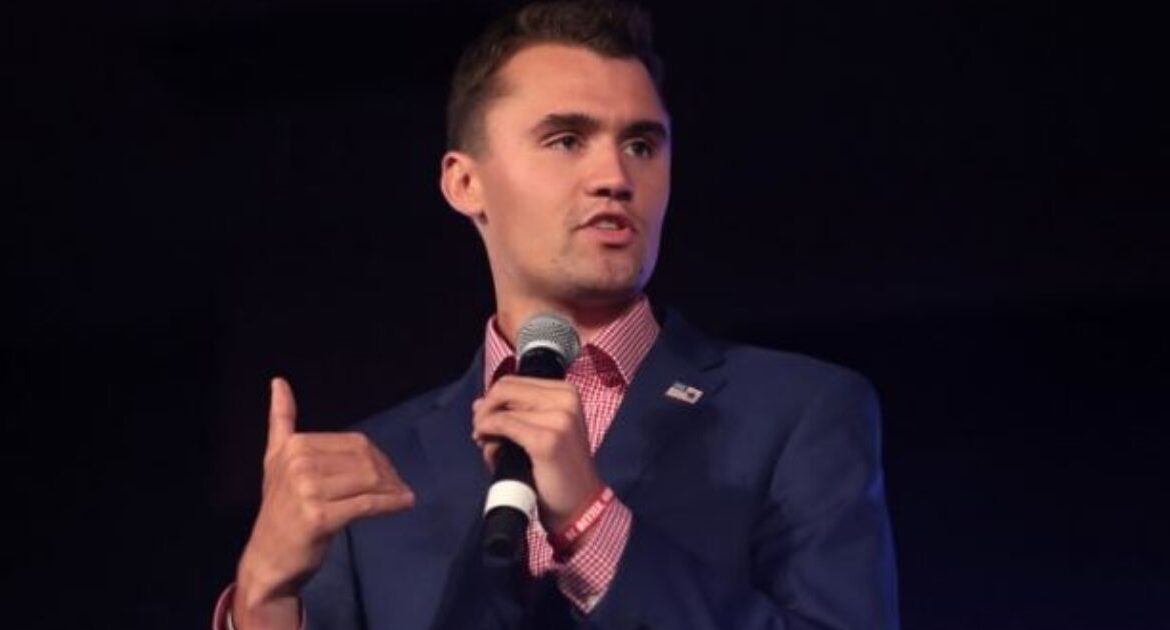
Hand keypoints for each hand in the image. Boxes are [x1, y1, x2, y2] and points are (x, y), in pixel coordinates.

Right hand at [233, 377, 414, 629]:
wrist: (267, 558)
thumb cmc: (279, 510)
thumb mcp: (274, 461)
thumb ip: (280, 421)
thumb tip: (279, 381)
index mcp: (294, 445)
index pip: (354, 443)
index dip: (378, 456)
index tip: (389, 472)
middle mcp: (298, 463)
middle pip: (364, 460)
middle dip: (388, 473)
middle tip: (400, 486)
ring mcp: (307, 490)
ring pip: (369, 480)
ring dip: (393, 489)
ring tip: (403, 495)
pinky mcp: (319, 516)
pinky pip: (367, 504)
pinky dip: (391, 504)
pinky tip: (404, 504)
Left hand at [472, 375, 601, 532]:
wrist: (580, 505)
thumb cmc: (559, 470)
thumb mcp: (543, 431)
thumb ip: (514, 413)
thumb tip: (478, 403)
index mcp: (566, 392)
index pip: (512, 381)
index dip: (492, 400)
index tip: (487, 422)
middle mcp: (566, 400)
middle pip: (503, 389)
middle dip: (484, 411)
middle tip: (482, 435)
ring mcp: (559, 419)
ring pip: (500, 409)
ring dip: (485, 428)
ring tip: (491, 450)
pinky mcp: (546, 440)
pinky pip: (502, 425)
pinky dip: (488, 434)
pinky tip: (489, 449)